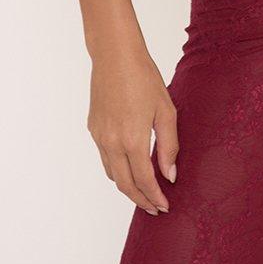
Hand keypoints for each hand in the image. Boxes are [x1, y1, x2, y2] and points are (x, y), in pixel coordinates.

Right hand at [87, 46, 178, 213]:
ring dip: (127, 187)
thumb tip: (169, 175)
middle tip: (155, 208)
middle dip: (140, 200)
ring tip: (143, 191)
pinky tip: (129, 165)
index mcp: (132, 139)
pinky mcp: (93, 128)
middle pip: (125, 185)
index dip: (155, 197)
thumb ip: (169, 145)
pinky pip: (104, 157)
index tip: (165, 205)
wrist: (115, 55)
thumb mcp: (165, 110)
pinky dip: (117, 168)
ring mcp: (99, 136)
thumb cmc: (144, 78)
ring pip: (112, 174)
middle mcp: (112, 143)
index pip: (144, 181)